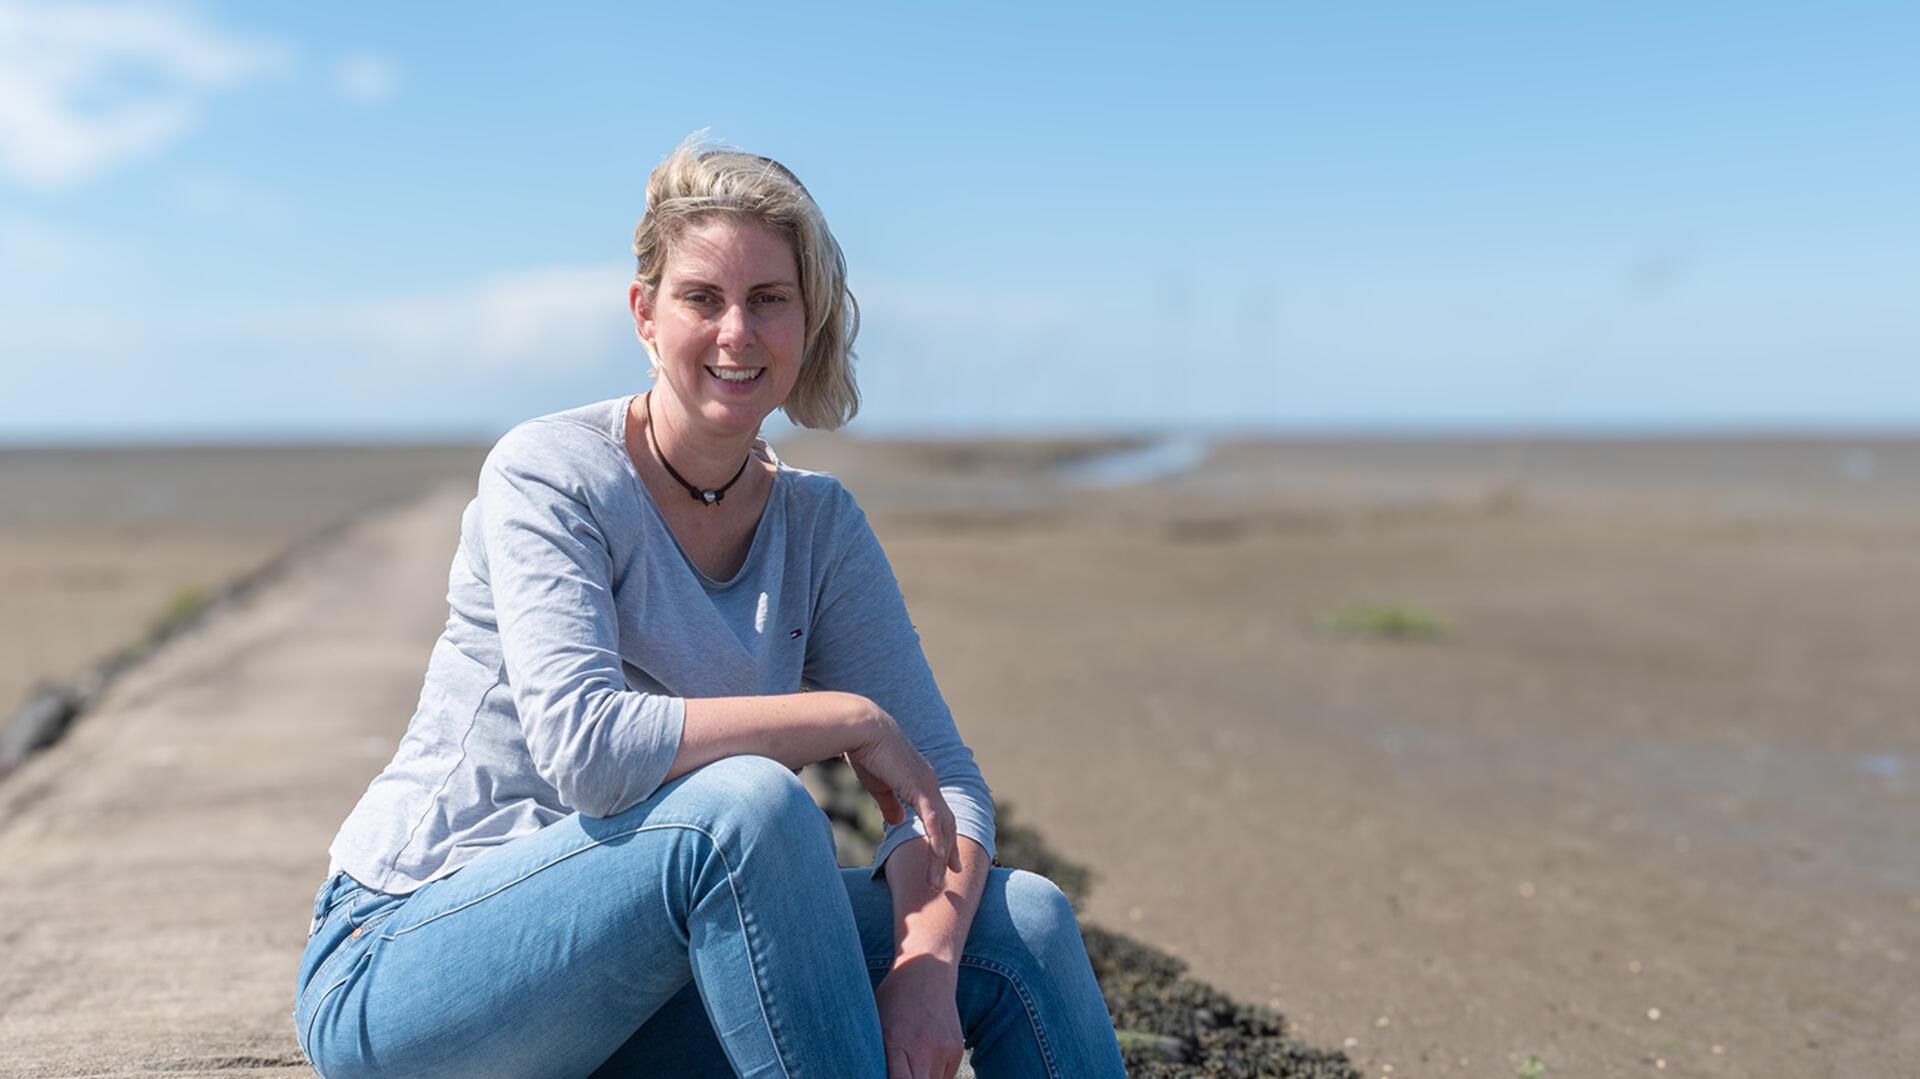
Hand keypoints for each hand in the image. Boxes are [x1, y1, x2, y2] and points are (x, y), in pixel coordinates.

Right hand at [844, 703, 962, 891]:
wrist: (864, 729)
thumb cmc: (868, 753)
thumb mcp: (880, 786)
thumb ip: (890, 804)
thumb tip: (896, 821)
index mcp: (921, 782)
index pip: (938, 815)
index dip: (942, 837)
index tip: (945, 857)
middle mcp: (930, 784)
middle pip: (945, 825)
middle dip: (949, 851)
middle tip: (953, 873)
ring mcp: (928, 785)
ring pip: (941, 828)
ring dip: (940, 856)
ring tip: (937, 880)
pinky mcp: (919, 787)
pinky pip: (932, 820)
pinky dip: (936, 841)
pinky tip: (937, 858)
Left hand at [875, 958, 964, 1078]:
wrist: (928, 971)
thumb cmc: (894, 998)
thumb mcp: (876, 1023)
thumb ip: (877, 1056)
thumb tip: (870, 1072)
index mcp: (896, 1042)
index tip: (887, 1077)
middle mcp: (923, 1048)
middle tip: (900, 1072)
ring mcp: (944, 1050)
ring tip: (911, 1062)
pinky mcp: (957, 1050)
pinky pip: (944, 1078)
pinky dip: (933, 1075)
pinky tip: (924, 1057)